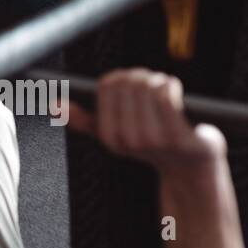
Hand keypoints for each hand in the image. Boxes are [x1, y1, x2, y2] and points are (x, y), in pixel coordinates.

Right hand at [64, 68, 227, 178]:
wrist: (192, 171)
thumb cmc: (155, 146)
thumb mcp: (116, 134)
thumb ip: (82, 120)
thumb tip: (55, 105)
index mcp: (110, 137)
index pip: (106, 86)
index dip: (119, 77)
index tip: (128, 81)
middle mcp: (129, 141)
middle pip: (127, 83)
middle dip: (139, 75)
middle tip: (151, 81)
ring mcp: (155, 141)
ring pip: (146, 87)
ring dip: (158, 80)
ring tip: (164, 86)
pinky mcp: (179, 138)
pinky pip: (165, 97)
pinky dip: (169, 85)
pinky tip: (172, 88)